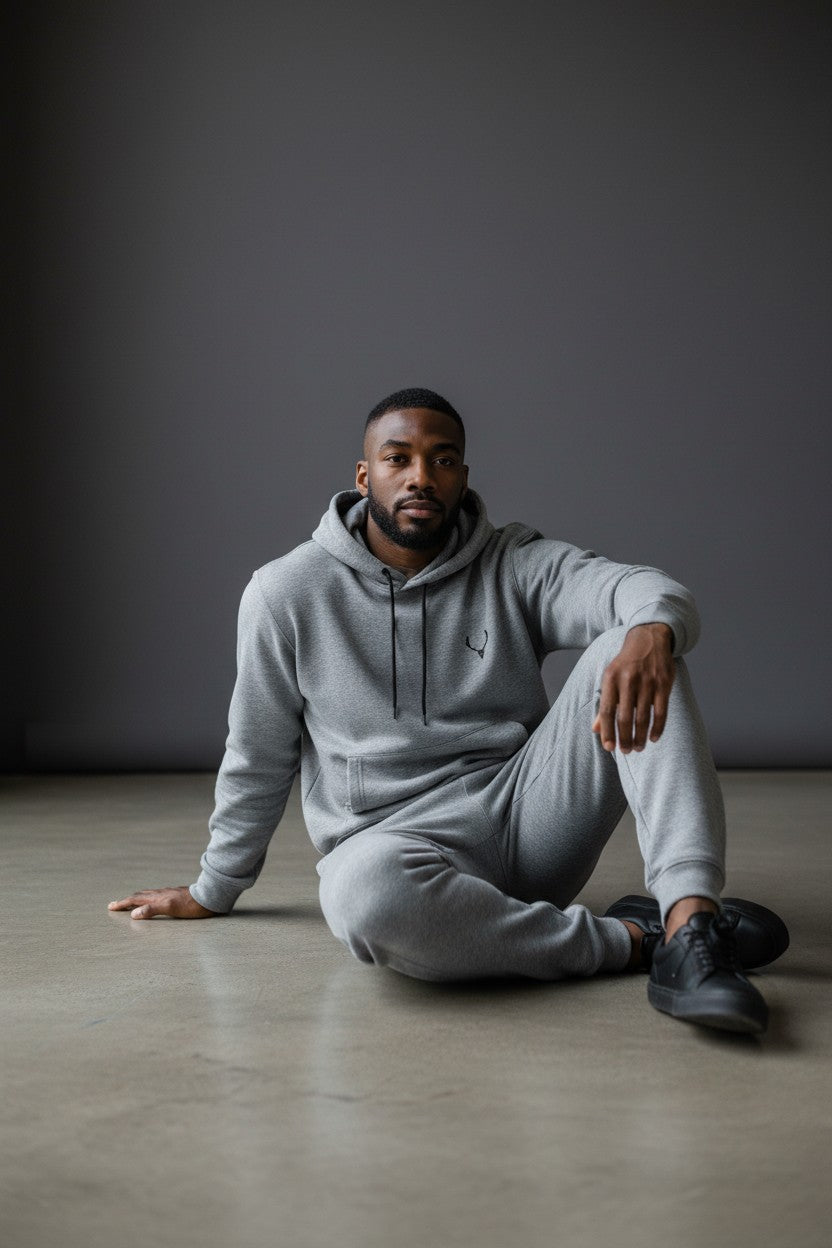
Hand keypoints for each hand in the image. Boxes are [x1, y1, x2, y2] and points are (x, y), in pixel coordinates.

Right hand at [107, 886, 219, 919]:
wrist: (208, 897)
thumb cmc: (190, 905)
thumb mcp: (170, 909)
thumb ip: (152, 910)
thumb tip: (133, 914)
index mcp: (156, 897)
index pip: (135, 899)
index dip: (122, 904)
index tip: (110, 907)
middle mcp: (160, 894)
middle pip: (139, 896)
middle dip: (126, 900)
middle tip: (115, 905)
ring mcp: (167, 894)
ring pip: (147, 895)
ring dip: (136, 899)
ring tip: (130, 903)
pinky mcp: (175, 896)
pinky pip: (155, 897)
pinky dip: (147, 900)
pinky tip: (153, 902)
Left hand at [591, 623, 674, 752]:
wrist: (649, 639)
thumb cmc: (626, 664)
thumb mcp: (610, 677)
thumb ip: (604, 703)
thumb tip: (596, 729)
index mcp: (611, 679)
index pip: (607, 711)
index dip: (607, 731)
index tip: (609, 747)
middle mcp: (628, 680)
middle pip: (625, 717)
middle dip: (625, 738)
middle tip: (626, 751)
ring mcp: (647, 682)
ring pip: (643, 717)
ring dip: (640, 736)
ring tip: (638, 747)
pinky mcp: (664, 683)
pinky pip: (661, 712)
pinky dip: (658, 728)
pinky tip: (654, 738)